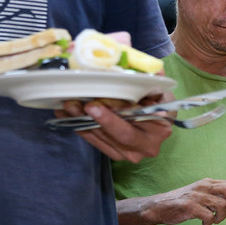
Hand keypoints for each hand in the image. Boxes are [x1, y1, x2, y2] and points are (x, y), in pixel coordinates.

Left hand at [54, 92, 173, 162]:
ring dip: (80, 121)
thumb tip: (153, 70)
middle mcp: (144, 147)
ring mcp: (127, 153)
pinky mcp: (113, 152)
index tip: (93, 105)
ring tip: (65, 104)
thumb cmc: (157, 101)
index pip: (131, 130)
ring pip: (100, 138)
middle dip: (91, 120)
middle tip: (73, 104)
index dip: (111, 120)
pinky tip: (65, 114)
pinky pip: (93, 140)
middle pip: (113, 136)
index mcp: (159, 132)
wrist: (155, 118)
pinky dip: (79, 126)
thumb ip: (155, 81)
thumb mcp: (159, 89)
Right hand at [147, 178, 225, 224]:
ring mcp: (197, 195)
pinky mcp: (190, 206)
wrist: (159, 207)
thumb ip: (214, 195)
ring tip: (212, 220)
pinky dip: (209, 222)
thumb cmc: (181, 202)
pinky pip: (208, 215)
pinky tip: (204, 223)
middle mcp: (204, 186)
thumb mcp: (200, 194)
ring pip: (221, 205)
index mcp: (208, 183)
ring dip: (220, 217)